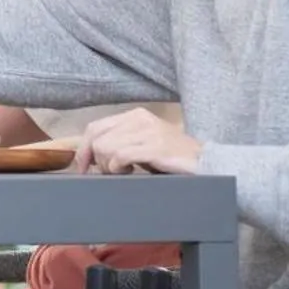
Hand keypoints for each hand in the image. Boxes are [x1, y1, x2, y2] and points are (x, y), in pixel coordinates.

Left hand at [73, 109, 202, 175]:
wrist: (207, 163)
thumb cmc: (173, 159)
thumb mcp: (144, 145)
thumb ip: (121, 143)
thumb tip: (91, 155)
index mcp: (135, 115)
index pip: (95, 127)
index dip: (83, 149)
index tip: (82, 168)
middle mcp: (140, 119)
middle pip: (97, 138)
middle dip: (96, 160)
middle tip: (110, 173)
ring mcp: (148, 131)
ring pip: (106, 147)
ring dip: (109, 166)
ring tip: (124, 172)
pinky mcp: (155, 147)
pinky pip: (120, 156)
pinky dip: (118, 168)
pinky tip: (130, 173)